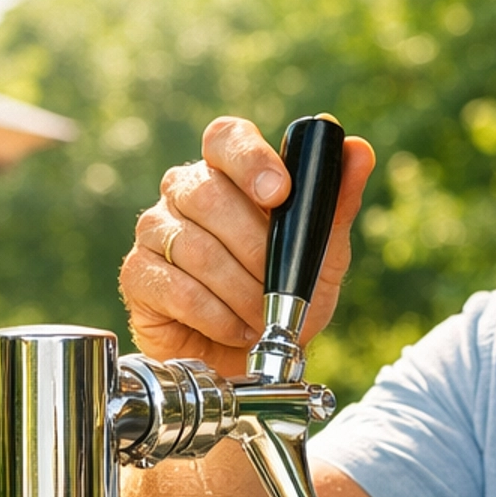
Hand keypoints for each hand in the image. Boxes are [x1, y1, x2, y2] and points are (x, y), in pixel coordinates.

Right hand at [120, 115, 375, 373]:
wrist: (257, 358)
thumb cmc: (286, 298)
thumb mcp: (323, 253)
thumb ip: (336, 203)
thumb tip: (357, 150)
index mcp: (226, 171)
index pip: (225, 138)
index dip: (250, 159)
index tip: (279, 193)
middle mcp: (183, 191)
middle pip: (209, 196)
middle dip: (256, 250)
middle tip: (280, 286)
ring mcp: (156, 231)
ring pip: (196, 248)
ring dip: (241, 291)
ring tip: (262, 317)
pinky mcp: (138, 275)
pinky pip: (178, 288)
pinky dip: (217, 316)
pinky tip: (236, 328)